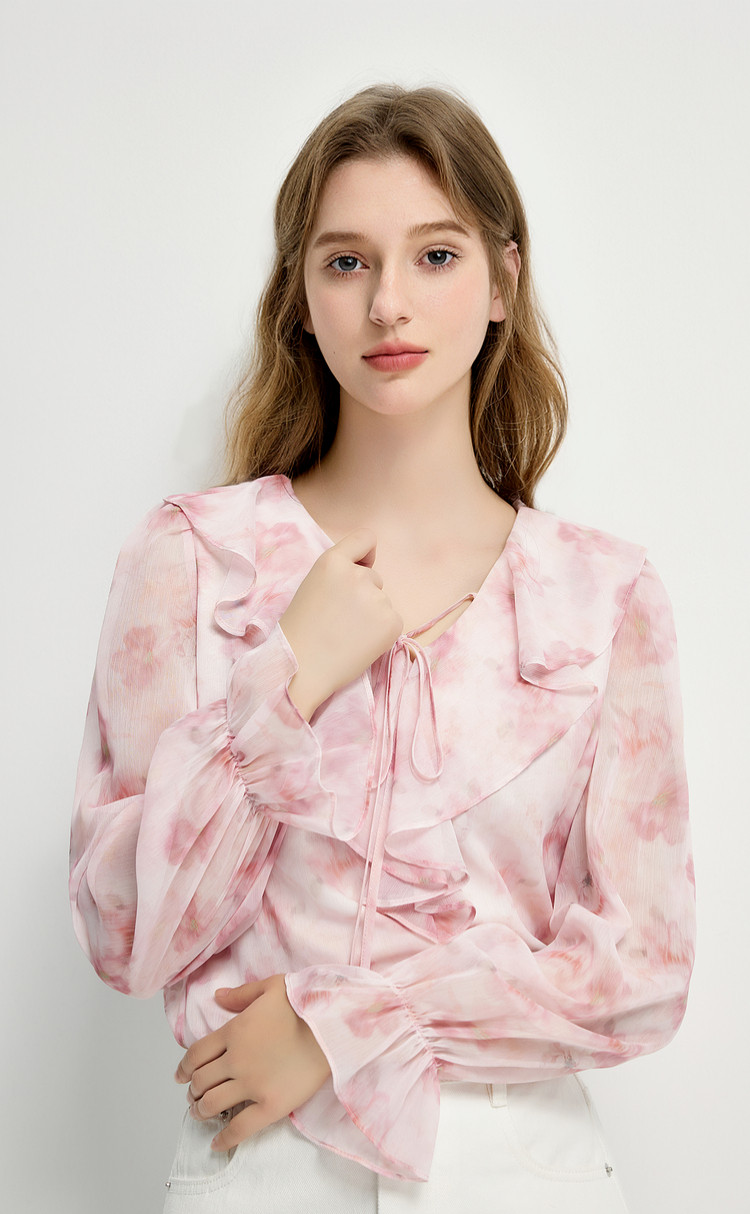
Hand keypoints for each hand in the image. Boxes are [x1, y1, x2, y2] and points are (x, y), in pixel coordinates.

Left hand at [174, 975, 331, 1150]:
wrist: (333, 1026)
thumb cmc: (304, 1003)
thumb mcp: (271, 987)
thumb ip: (241, 994)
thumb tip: (217, 997)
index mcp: (234, 1031)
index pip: (196, 1055)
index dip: (184, 1068)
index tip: (181, 1076)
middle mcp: (236, 1059)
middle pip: (201, 1081)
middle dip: (193, 1090)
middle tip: (194, 1094)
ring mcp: (252, 1084)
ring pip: (213, 1104)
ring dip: (200, 1111)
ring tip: (201, 1113)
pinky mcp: (271, 1105)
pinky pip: (241, 1128)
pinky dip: (224, 1138)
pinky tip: (215, 1144)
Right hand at [279, 528, 402, 719]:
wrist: (302, 668)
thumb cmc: (301, 631)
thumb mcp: (312, 586)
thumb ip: (338, 573)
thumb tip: (366, 571)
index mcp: (332, 561)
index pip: (366, 538)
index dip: (365, 554)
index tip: (361, 566)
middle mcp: (358, 575)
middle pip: (373, 576)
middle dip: (362, 593)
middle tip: (339, 619)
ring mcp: (377, 599)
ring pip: (381, 600)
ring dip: (371, 614)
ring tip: (346, 634)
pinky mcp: (393, 622)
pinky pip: (392, 620)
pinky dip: (380, 632)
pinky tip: (359, 644)